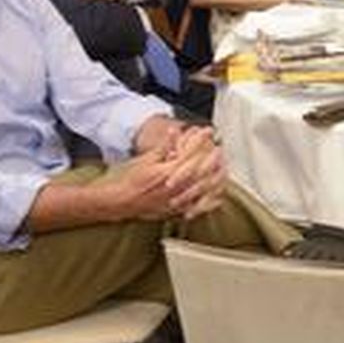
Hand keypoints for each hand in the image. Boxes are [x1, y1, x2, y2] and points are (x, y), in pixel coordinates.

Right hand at [109, 127, 225, 220]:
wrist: (120, 202)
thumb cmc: (130, 181)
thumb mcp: (145, 159)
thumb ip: (163, 147)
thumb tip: (174, 131)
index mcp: (168, 172)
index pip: (190, 152)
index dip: (201, 139)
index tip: (208, 131)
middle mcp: (176, 187)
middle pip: (203, 170)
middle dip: (213, 157)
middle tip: (220, 148)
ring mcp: (178, 200)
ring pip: (204, 188)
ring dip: (216, 176)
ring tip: (223, 167)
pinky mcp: (177, 211)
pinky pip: (199, 207)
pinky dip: (210, 201)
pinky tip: (218, 195)